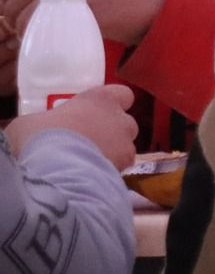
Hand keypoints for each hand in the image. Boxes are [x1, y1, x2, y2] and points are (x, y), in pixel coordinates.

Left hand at [0, 0, 167, 76]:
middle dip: (11, 10)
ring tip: (21, 37)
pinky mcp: (95, 10)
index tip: (1, 7)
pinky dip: (40, 32)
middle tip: (8, 27)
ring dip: (21, 23)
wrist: (163, 9)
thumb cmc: (132, 1)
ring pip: (37, 4)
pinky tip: (37, 42)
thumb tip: (38, 5)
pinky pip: (55, 21)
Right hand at [8, 85, 137, 169]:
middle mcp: (120, 118)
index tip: (96, 114)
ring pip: (125, 148)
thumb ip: (44, 123)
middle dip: (112, 132)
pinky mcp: (125, 167)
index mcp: (100, 99)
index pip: (122, 95)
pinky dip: (109, 173)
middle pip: (125, 123)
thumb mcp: (30, 123)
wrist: (52, 168)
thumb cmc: (40, 135)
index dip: (112, 105)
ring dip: (113, 153)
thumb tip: (40, 130)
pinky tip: (91, 178)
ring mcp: (126, 144)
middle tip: (88, 143)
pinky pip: (121, 169)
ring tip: (88, 164)